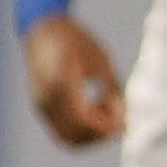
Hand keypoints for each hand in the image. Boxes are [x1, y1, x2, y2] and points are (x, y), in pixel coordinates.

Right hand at [24, 14, 123, 145]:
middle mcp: (47, 98)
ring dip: (90, 135)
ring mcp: (41, 104)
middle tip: (119, 121)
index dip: (106, 127)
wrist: (42, 28)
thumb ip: (112, 89)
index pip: (84, 119)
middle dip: (99, 134)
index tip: (125, 122)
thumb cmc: (75, 39)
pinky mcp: (41, 107)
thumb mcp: (101, 60)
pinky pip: (61, 130)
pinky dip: (80, 129)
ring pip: (67, 138)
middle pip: (75, 135)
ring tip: (106, 111)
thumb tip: (122, 116)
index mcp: (61, 82)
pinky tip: (94, 109)